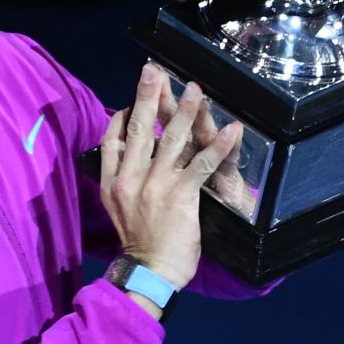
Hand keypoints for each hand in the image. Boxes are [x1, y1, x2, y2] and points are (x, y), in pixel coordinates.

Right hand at [100, 64, 241, 289]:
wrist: (148, 273)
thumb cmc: (138, 240)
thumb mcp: (116, 207)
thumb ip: (121, 178)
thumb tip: (126, 150)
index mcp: (112, 181)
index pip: (112, 138)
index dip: (123, 115)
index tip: (133, 97)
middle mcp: (130, 178)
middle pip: (140, 128)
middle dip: (148, 95)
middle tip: (154, 69)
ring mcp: (154, 186)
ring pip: (171, 140)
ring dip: (186, 111)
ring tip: (196, 89)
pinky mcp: (179, 197)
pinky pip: (201, 164)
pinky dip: (218, 146)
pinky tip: (231, 130)